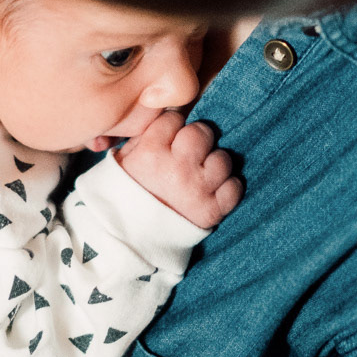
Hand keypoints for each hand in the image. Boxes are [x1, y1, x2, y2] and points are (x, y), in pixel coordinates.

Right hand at [115, 111, 241, 227]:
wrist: (128, 241)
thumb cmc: (124, 197)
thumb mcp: (121, 162)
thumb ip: (143, 137)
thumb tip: (166, 115)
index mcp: (149, 154)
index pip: (173, 118)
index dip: (171, 127)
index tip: (168, 139)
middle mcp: (175, 169)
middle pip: (201, 133)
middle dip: (195, 140)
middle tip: (188, 153)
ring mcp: (197, 190)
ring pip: (222, 158)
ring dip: (213, 164)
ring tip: (200, 174)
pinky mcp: (212, 210)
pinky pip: (234, 186)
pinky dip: (227, 187)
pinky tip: (213, 189)